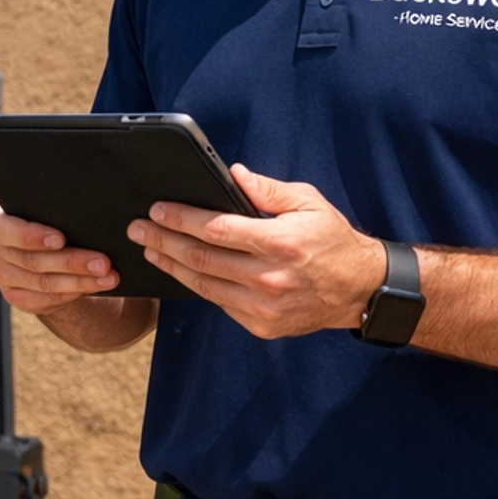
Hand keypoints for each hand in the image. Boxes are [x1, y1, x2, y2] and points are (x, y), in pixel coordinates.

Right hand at [0, 197, 121, 312]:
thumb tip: (85, 203)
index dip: (32, 236)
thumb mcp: (47, 201)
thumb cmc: (50, 212)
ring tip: (108, 277)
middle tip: (103, 263)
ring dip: (79, 282)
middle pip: (31, 261)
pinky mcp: (14, 295)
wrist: (44, 239)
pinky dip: (71, 295)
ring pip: (42, 284)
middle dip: (71, 262)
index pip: (4, 230)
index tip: (61, 239)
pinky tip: (92, 287)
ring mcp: (1, 273)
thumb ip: (55, 201)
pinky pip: (44, 300)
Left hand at [129, 165, 386, 339]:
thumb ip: (268, 190)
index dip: (182, 219)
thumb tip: (232, 173)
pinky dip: (196, 285)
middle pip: (201, 258)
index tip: (157, 209)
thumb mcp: (309, 203)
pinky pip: (219, 302)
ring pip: (203, 285)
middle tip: (137, 228)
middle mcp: (269, 278)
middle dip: (163, 240)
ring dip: (170, 265)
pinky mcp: (261, 325)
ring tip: (150, 248)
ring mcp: (264, 306)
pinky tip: (179, 269)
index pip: (217, 229)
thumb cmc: (332, 240)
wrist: (359, 291)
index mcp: (280, 243)